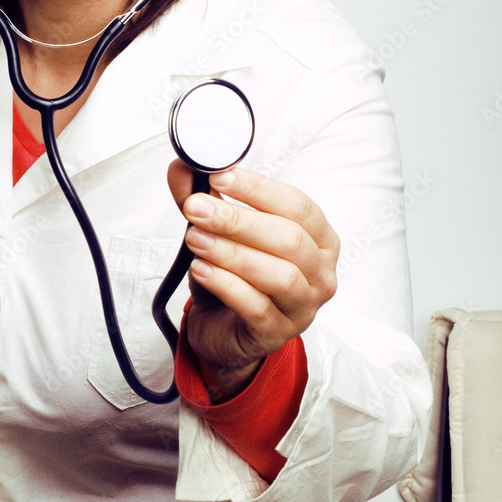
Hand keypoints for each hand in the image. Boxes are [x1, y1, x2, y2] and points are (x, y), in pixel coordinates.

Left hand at [167, 160, 339, 400]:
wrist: (223, 328)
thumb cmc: (234, 273)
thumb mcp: (219, 231)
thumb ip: (202, 198)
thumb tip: (181, 166)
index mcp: (318, 237)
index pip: (298, 205)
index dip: (258, 188)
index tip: (219, 175)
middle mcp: (320, 272)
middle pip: (289, 239)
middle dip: (238, 220)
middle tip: (197, 208)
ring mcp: (304, 307)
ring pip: (279, 275)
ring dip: (231, 253)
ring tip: (195, 239)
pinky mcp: (278, 334)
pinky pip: (257, 308)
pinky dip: (226, 284)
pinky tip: (201, 269)